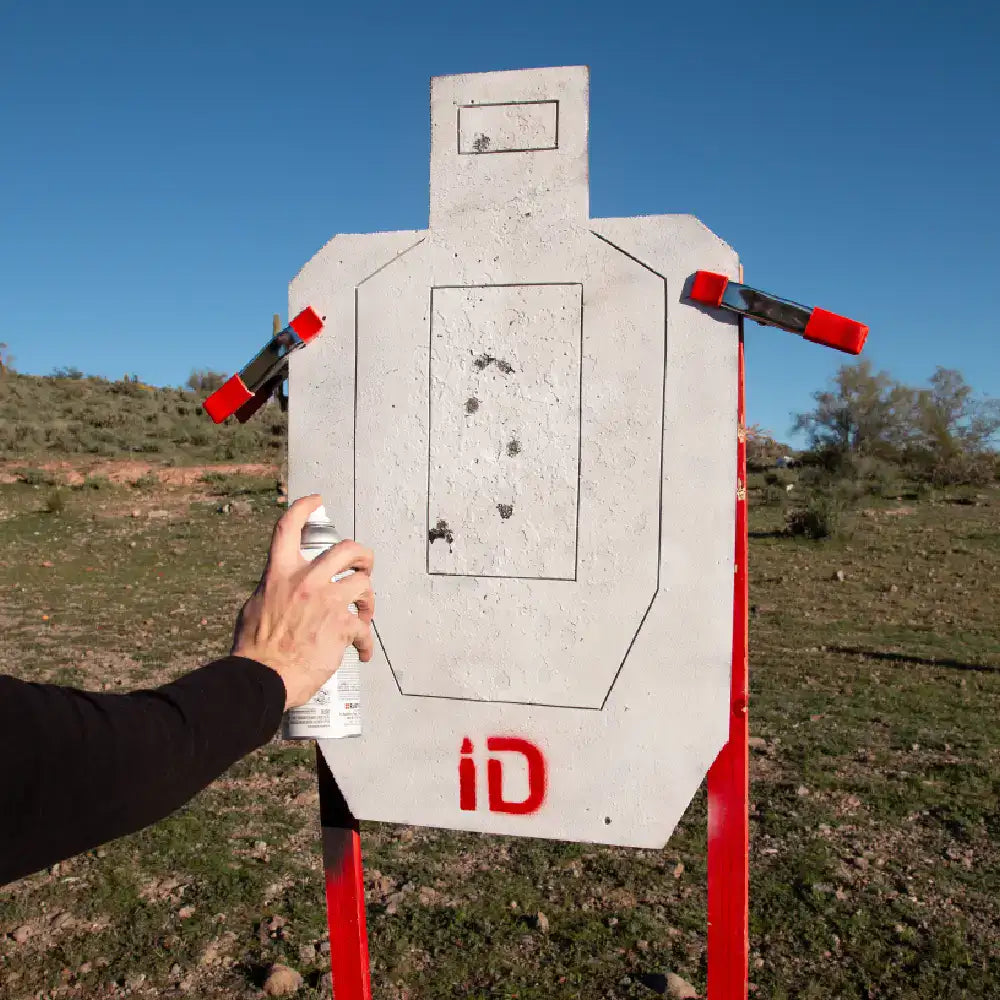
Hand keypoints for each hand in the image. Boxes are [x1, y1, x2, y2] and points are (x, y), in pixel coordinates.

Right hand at [232, 495, 374, 709]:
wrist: (262, 678)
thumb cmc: (254, 649)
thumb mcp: (255, 606)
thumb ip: (273, 589)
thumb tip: (281, 586)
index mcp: (279, 574)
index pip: (289, 528)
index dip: (304, 508)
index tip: (316, 500)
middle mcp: (306, 582)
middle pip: (347, 549)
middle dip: (362, 555)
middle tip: (363, 565)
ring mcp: (326, 602)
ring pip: (363, 584)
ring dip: (368, 600)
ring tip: (364, 614)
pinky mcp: (341, 627)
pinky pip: (364, 629)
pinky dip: (366, 642)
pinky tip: (362, 652)